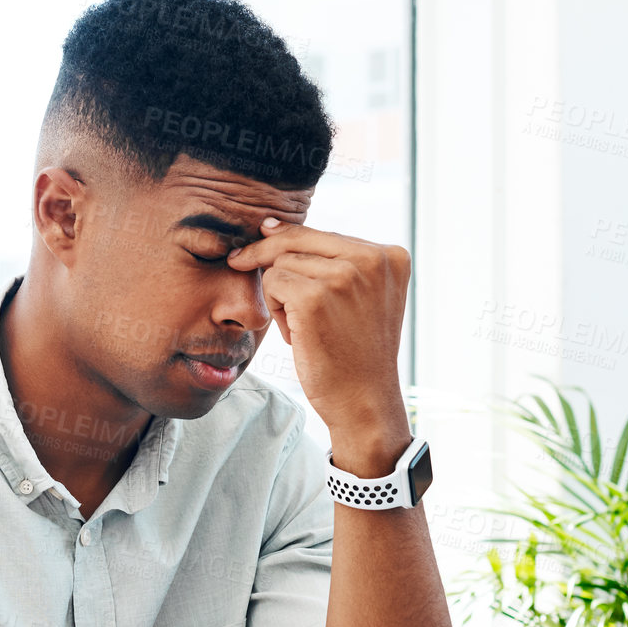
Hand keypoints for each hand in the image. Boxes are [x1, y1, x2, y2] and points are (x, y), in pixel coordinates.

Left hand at [226, 219, 410, 445]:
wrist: (364, 400)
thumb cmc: (356, 353)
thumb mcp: (363, 298)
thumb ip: (337, 263)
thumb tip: (272, 226)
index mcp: (390, 256)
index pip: (326, 234)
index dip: (290, 241)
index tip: (263, 236)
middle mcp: (373, 259)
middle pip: (300, 238)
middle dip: (266, 251)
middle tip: (238, 261)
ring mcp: (345, 276)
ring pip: (283, 262)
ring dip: (280, 293)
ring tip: (303, 326)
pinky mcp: (315, 296)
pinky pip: (272, 282)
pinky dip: (275, 308)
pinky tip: (296, 333)